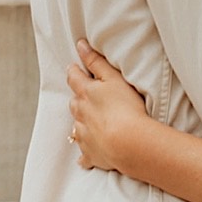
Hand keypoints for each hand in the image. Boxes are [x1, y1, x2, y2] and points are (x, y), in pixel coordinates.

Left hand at [67, 39, 148, 172]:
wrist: (127, 142)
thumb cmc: (126, 107)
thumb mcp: (114, 78)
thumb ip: (97, 62)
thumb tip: (80, 45)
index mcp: (86, 94)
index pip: (75, 78)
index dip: (74, 71)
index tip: (73, 67)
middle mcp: (80, 114)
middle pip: (74, 103)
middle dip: (78, 98)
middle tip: (84, 95)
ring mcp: (84, 135)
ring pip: (77, 127)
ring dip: (81, 123)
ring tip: (88, 122)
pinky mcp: (91, 153)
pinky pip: (85, 154)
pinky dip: (85, 153)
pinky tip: (87, 155)